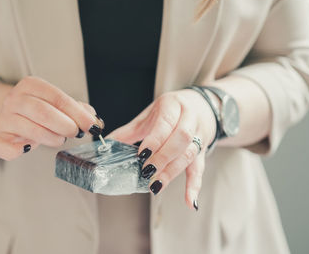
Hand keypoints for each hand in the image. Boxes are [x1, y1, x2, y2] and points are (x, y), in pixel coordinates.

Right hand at [0, 76, 102, 160]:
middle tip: (76, 133)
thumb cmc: (41, 109)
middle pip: (43, 112)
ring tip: (59, 139)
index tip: (92, 125)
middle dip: (66, 125)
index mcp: (31, 85)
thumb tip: (94, 119)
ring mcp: (4, 118)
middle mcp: (15, 99)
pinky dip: (14, 150)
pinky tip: (28, 148)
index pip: (58, 98)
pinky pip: (1, 145)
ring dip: (51, 138)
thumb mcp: (57, 103)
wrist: (12, 113)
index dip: (78, 113)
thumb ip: (77, 109)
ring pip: (30, 129)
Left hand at [107, 90, 215, 209]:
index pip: (167, 122)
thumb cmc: (172, 110)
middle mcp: (189, 118)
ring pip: (189, 153)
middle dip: (164, 156)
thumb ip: (129, 130)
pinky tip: (189, 202)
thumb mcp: (150, 115)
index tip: (142, 154)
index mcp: (173, 105)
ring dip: (172, 171)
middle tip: (148, 171)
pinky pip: (199, 168)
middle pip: (181, 138)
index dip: (156, 139)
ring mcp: (199, 135)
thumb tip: (106, 143)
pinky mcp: (203, 151)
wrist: (202, 105)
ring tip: (156, 185)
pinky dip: (194, 186)